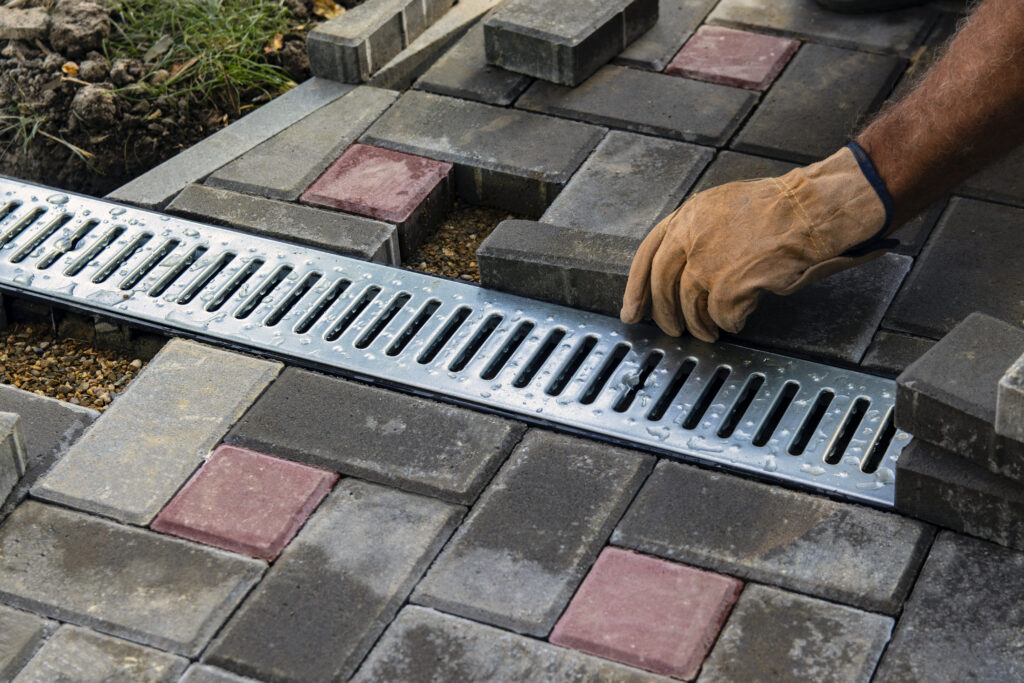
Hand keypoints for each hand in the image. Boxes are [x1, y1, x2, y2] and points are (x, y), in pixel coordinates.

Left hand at [620, 146, 892, 341]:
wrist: (810, 210)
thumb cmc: (778, 210)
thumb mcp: (722, 208)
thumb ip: (696, 234)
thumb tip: (682, 270)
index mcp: (687, 217)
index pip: (646, 255)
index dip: (636, 286)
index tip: (631, 308)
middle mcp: (690, 238)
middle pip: (662, 285)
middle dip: (664, 314)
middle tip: (670, 330)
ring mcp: (706, 263)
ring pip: (689, 307)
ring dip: (699, 324)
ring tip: (708, 331)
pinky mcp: (727, 286)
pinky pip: (721, 316)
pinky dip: (730, 323)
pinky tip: (739, 321)